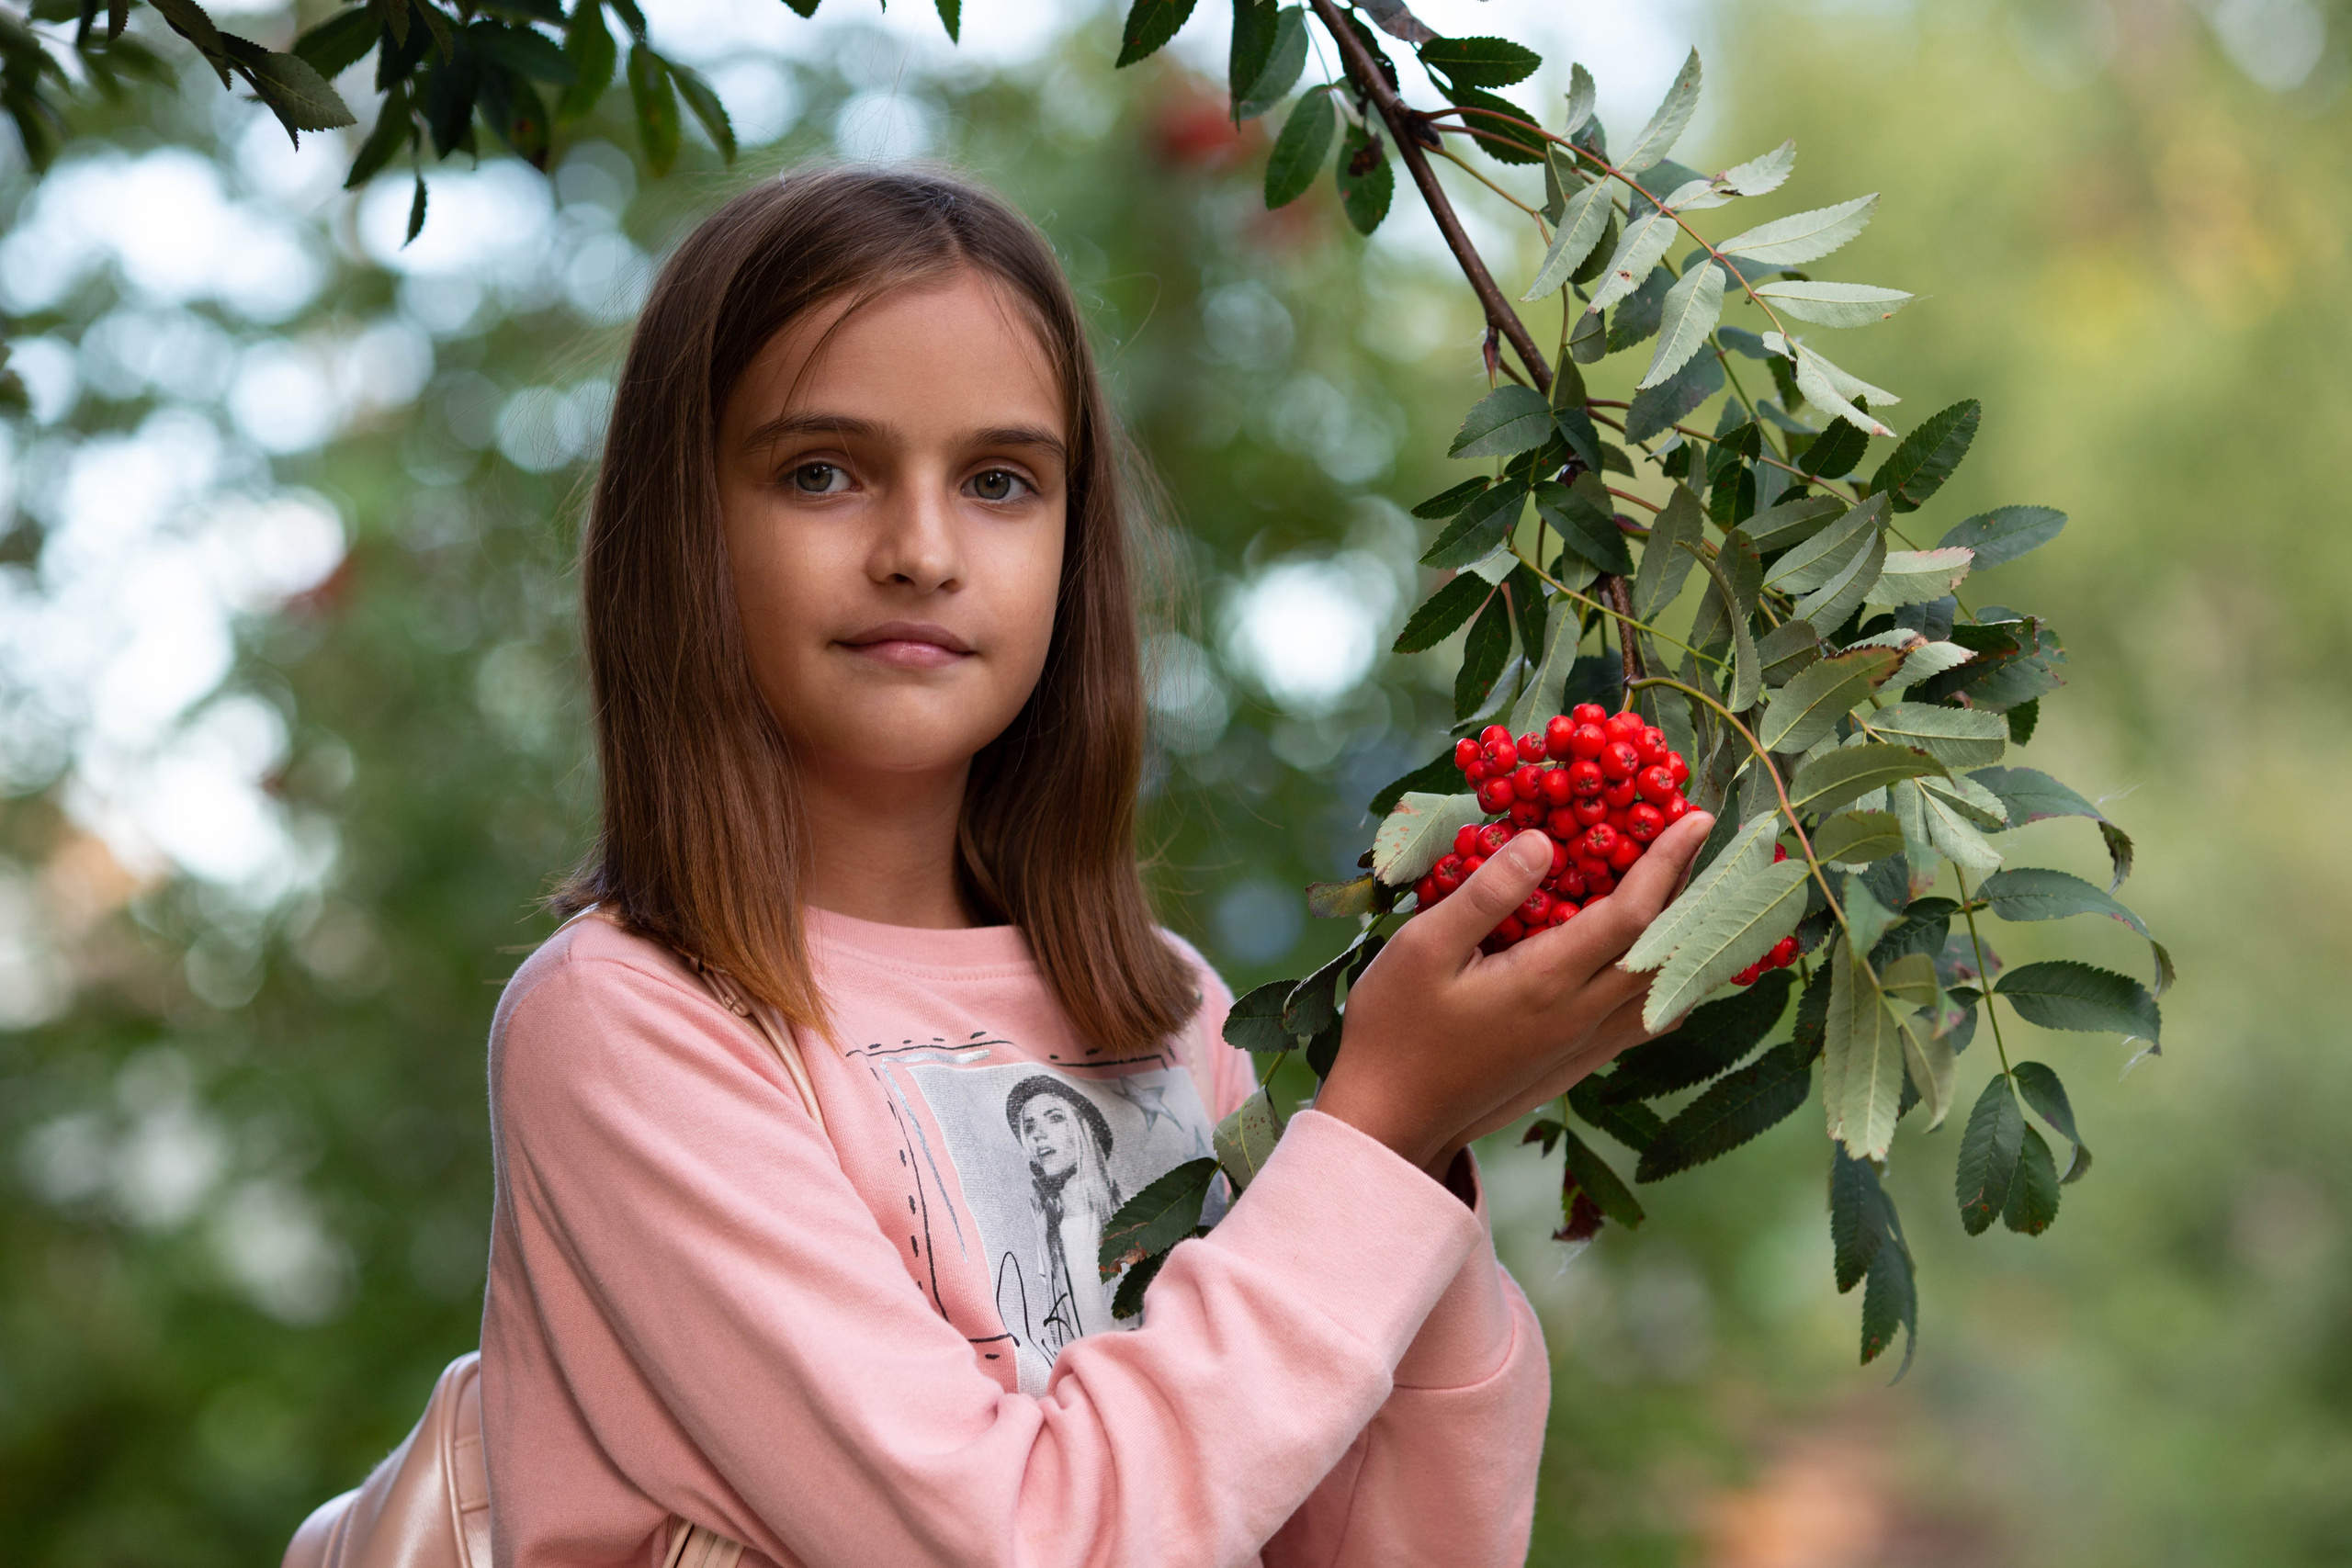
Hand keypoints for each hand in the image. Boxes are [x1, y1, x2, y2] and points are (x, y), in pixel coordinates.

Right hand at [1314, 811, 1715, 1176]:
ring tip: (1693, 896)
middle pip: (1666, 952)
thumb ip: (1486, 894)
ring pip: (1666, 995)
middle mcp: (1580, 1018)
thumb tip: (1543, 841)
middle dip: (1691, 891)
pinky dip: (1669, 985)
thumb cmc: (1394, 1029)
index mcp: (1547, 982)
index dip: (1668, 863)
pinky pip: (1644, 1022)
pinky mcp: (1573, 1066)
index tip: (1695, 819)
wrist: (1390, 1120)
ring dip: (1689, 942)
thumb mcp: (1421, 948)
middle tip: (1701, 843)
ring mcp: (1581, 1047)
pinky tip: (1658, 964)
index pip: (1632, 915)